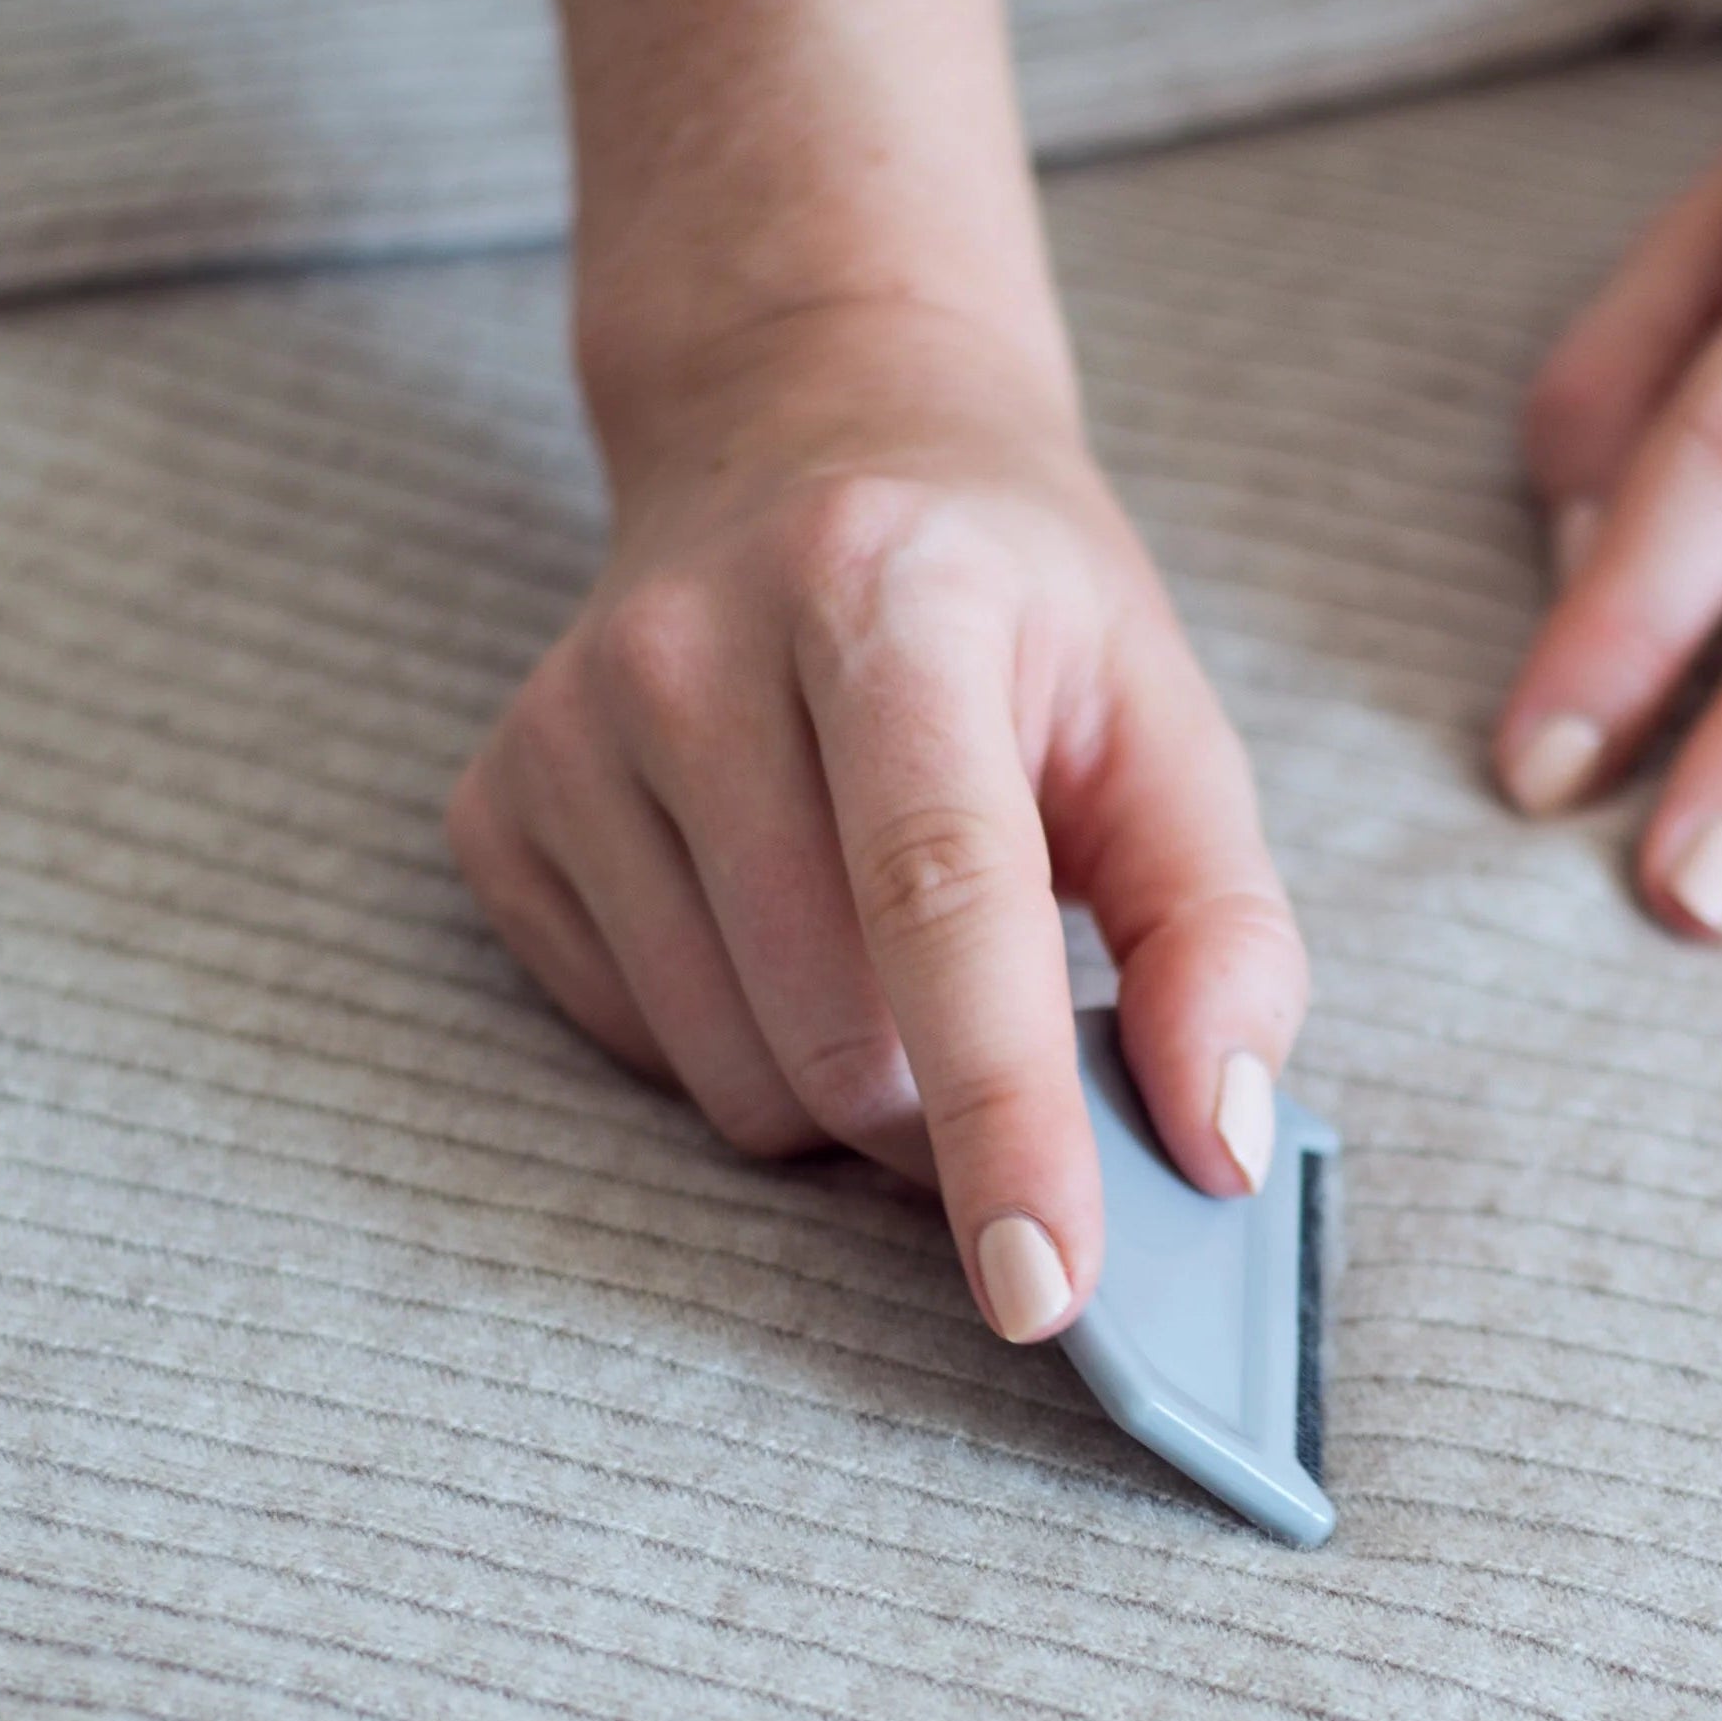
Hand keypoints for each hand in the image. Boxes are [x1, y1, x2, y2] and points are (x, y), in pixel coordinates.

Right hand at [450, 303, 1304, 1339]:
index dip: (1004, 1118)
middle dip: (955, 1117)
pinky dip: (743, 1051)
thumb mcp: (1166, 726)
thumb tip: (1219, 1145)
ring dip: (852, 1098)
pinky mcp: (498, 813)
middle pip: (840, 1043)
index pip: (941, 903)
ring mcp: (569, 732)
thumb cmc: (1014, 616)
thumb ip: (1223, 935)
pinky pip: (645, 1059)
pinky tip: (775, 920)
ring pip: (737, 1085)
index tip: (1043, 1291)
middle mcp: (694, 650)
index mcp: (889, 597)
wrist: (804, 429)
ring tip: (891, 953)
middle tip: (1012, 1032)